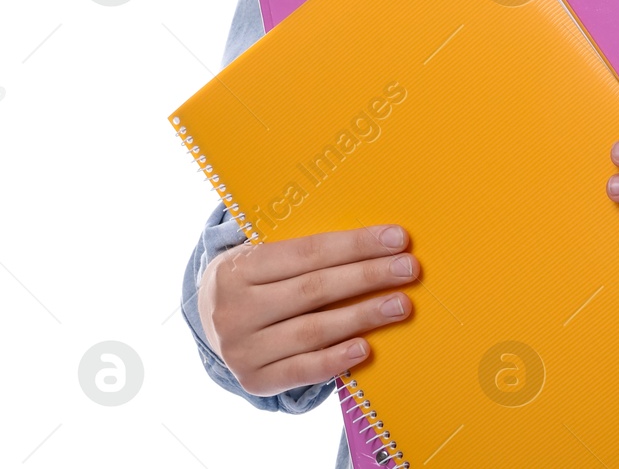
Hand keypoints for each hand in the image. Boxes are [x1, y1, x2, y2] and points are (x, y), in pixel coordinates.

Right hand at [197, 224, 420, 396]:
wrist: (209, 320)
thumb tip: (379, 242)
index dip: (356, 244)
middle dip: (368, 277)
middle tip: (409, 269)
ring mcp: (241, 349)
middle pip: (314, 289)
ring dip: (362, 316)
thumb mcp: (267, 255)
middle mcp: (234, 309)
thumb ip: (310, 252)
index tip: (398, 238)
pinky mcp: (253, 380)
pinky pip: (302, 371)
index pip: (309, 252)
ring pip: (312, 330)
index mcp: (239, 267)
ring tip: (400, 305)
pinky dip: (336, 360)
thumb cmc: (258, 278)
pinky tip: (365, 347)